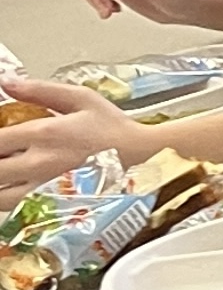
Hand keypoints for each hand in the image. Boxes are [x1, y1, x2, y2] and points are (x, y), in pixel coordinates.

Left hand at [0, 78, 149, 206]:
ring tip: (9, 169)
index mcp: (45, 133)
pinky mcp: (51, 207)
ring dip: (0, 180)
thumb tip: (6, 82)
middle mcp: (39, 164)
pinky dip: (8, 196)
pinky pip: (14, 208)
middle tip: (7, 151)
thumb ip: (39, 90)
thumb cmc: (112, 127)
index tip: (3, 132)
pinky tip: (17, 184)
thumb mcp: (81, 98)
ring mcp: (43, 189)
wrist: (141, 157)